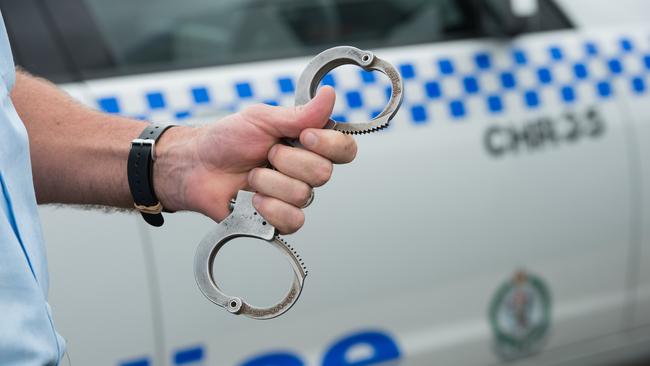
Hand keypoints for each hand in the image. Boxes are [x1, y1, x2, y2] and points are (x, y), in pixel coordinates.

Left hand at [153, 87, 356, 233]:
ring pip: (303, 195)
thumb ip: (300, 114)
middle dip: (287, 161)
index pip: (344, 149)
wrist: (196, 166)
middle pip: (323, 173)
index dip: (328, 144)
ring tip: (251, 176)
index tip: (303, 136)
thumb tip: (329, 95)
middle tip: (265, 154)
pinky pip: (293, 220)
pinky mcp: (280, 218)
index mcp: (308, 144)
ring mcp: (294, 196)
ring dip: (269, 182)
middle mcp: (306, 170)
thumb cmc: (226, 140)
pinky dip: (270, 208)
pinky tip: (253, 199)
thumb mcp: (262, 118)